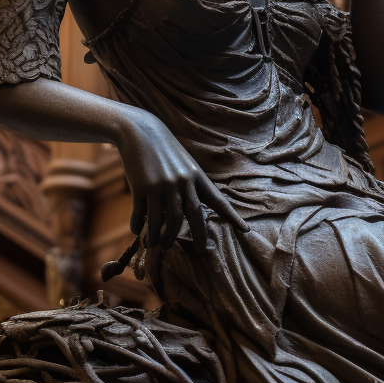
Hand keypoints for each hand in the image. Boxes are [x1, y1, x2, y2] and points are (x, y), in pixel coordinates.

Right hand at [116, 114, 248, 250]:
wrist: (140, 131)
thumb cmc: (164, 151)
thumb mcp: (183, 164)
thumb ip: (189, 186)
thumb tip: (187, 214)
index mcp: (195, 176)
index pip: (217, 199)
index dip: (231, 216)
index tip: (245, 230)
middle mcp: (182, 181)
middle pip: (193, 214)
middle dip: (198, 236)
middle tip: (200, 250)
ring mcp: (162, 184)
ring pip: (167, 220)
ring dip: (163, 237)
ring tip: (157, 245)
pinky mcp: (142, 187)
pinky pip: (143, 214)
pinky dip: (139, 226)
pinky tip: (137, 231)